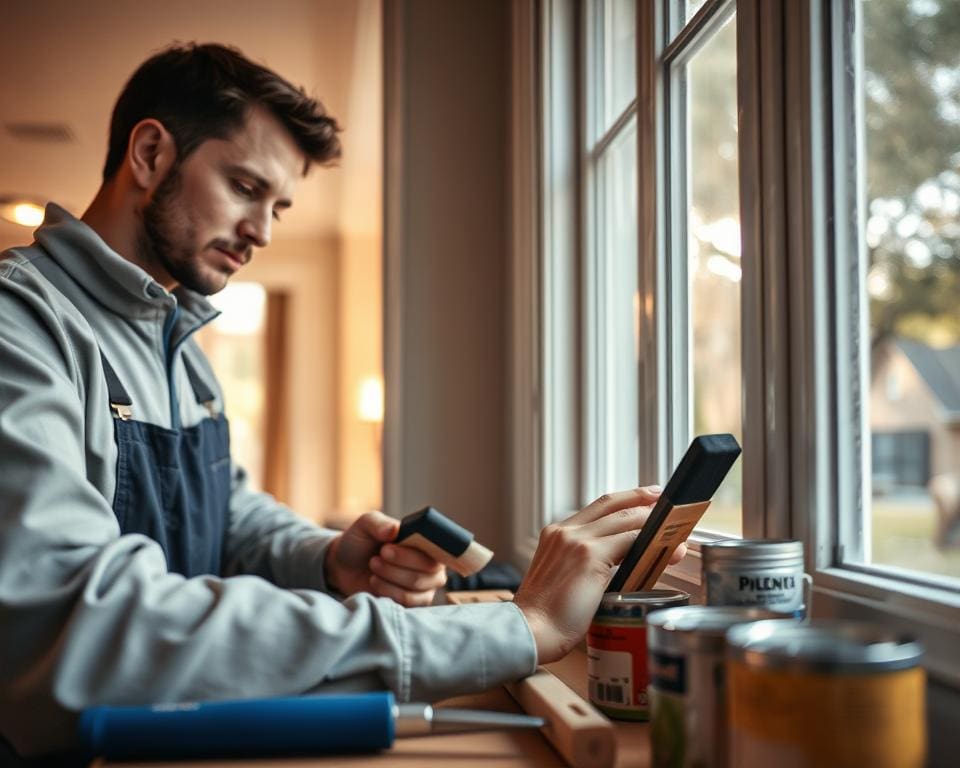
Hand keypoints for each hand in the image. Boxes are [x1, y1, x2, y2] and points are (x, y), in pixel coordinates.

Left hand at [324, 511, 446, 606]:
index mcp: (426, 541)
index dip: (412, 552)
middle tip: (375, 559)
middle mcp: (431, 564)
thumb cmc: (361, 542)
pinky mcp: (414, 603)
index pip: (435, 549)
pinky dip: (388, 592)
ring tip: (373, 567)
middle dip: (397, 566)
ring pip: (416, 587)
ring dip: (390, 578)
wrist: (346, 566)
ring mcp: (425, 586)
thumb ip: (379, 523)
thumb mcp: (365, 525)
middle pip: (428, 571)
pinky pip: (409, 603)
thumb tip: (394, 530)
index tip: (385, 549)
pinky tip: (375, 582)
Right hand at [513, 486, 686, 664]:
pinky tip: (666, 545)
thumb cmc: (546, 617)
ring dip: (651, 520)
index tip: (640, 499)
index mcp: (555, 534)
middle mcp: (564, 531)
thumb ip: (585, 564)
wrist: (532, 631)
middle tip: (660, 499)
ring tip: (673, 524)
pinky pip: (629, 540)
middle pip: (610, 504)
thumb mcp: (563, 579)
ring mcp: (576, 541)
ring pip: (623, 519)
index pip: (595, 509)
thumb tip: (621, 563)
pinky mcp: (589, 555)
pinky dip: (650, 541)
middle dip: (640, 499)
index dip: (621, 501)